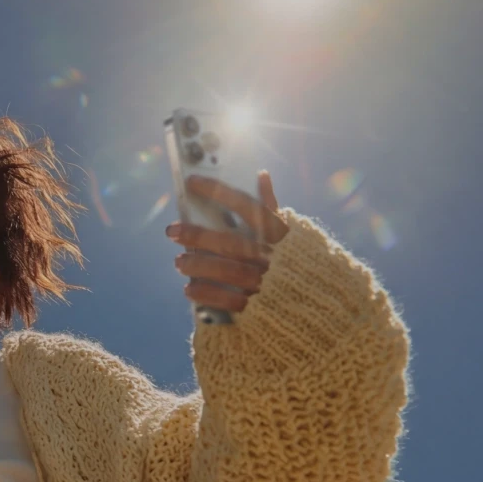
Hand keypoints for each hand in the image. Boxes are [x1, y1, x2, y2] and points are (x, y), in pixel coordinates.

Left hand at [165, 171, 288, 314]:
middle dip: (199, 235)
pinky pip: (230, 301)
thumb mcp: (288, 229)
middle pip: (231, 242)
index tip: (192, 182)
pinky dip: (207, 295)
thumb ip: (271, 205)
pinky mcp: (258, 307)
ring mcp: (265, 282)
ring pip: (229, 271)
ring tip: (178, 261)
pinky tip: (189, 289)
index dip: (219, 192)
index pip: (248, 206)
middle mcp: (272, 256)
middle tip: (172, 231)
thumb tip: (261, 174)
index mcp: (278, 234)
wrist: (310, 298)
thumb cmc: (290, 257)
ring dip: (199, 265)